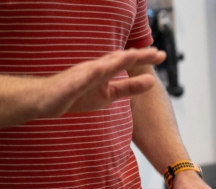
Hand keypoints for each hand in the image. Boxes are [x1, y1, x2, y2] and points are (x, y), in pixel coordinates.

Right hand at [39, 48, 165, 116]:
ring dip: (116, 60)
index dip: (143, 57)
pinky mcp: (68, 87)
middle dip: (135, 55)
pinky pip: (79, 81)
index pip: (126, 61)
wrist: (45, 100)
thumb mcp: (109, 94)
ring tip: (133, 55)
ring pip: (100, 66)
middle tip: (155, 52)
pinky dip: (89, 76)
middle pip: (117, 59)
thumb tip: (152, 81)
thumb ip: (129, 87)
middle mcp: (94, 69)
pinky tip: (99, 70)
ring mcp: (81, 76)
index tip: (162, 55)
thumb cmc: (77, 95)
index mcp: (104, 70)